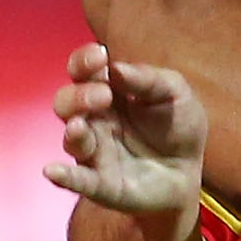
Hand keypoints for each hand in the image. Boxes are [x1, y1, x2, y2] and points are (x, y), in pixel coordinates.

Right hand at [41, 43, 206, 218]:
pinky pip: (79, 181)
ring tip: (79, 125)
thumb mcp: (174, 93)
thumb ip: (149, 79)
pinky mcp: (102, 183)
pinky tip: (52, 171)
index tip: (99, 56)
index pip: (83, 71)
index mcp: (108, 91)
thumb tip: (116, 68)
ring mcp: (95, 152)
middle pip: (66, 103)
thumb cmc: (177, 127)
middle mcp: (94, 120)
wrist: (188, 172)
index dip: (83, 61)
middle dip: (79, 96)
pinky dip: (64, 176)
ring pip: (72, 138)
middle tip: (104, 96)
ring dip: (73, 130)